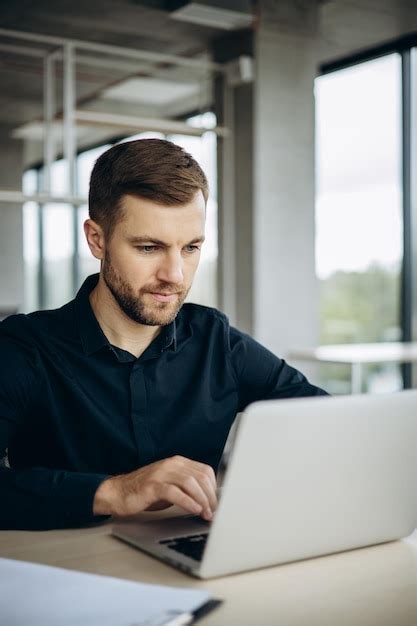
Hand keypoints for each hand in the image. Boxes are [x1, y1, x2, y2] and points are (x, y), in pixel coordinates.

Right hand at [93, 455, 216, 520]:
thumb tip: (208, 501)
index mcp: (178, 462)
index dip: (214, 488)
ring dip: (202, 500)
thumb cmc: (146, 491)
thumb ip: (187, 488)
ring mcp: (161, 473)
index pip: (205, 471)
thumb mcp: (171, 486)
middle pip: (200, 477)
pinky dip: (188, 501)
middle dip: (210, 496)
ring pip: (190, 483)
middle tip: (213, 512)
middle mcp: (171, 464)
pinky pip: (175, 492)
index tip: (216, 503)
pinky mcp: (152, 486)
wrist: (118, 493)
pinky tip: (194, 510)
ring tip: (205, 513)